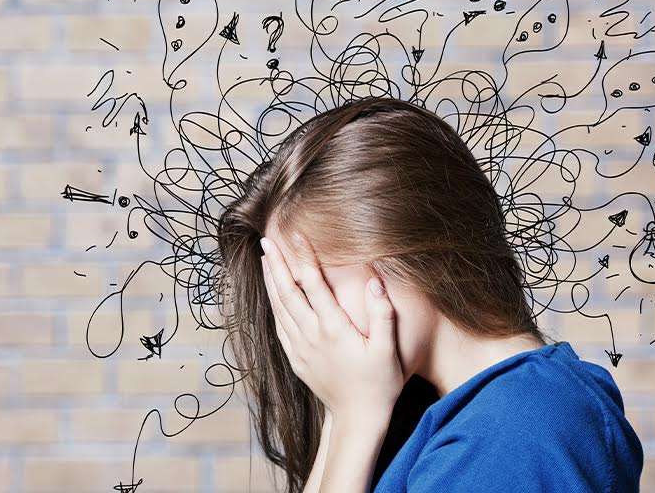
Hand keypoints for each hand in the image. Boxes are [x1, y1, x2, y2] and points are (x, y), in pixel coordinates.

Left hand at [260, 233, 403, 420]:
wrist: (358, 418)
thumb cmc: (379, 383)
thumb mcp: (388, 350)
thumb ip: (382, 314)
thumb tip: (374, 280)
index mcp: (334, 329)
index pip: (314, 284)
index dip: (304, 258)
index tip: (295, 236)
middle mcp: (311, 336)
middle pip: (288, 292)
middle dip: (277, 264)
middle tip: (267, 240)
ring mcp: (300, 348)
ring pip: (279, 308)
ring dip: (271, 282)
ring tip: (266, 259)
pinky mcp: (296, 359)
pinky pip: (279, 326)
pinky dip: (273, 306)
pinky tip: (272, 295)